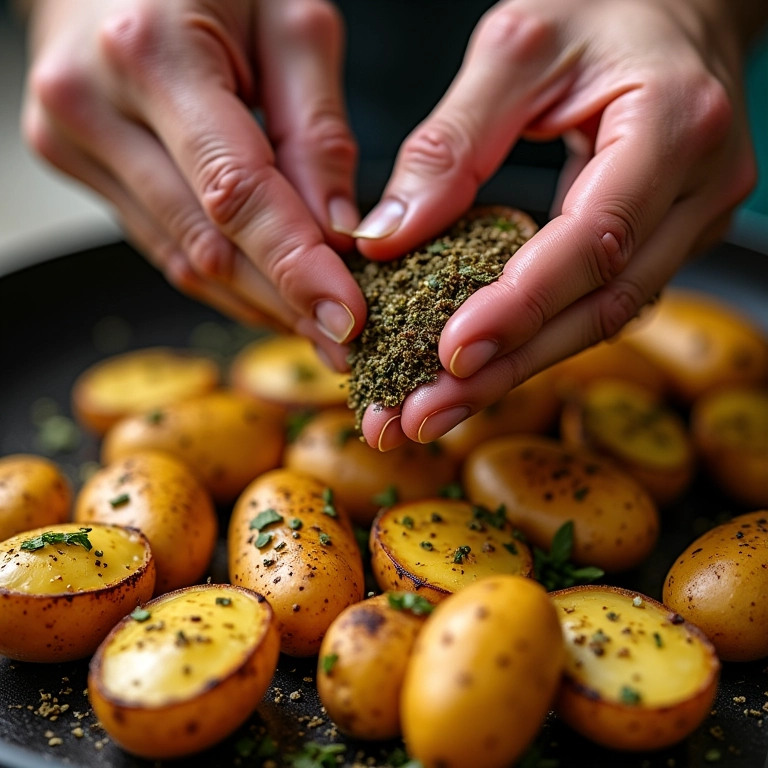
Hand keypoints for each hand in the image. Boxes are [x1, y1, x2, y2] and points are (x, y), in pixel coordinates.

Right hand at [23, 0, 365, 368]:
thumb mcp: (289, 20)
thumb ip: (316, 129)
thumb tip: (339, 232)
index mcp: (152, 51)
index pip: (235, 192)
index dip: (295, 266)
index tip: (348, 318)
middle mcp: (94, 104)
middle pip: (206, 243)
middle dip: (283, 303)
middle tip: (345, 343)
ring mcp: (73, 141)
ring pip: (182, 258)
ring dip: (256, 301)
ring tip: (316, 328)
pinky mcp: (78, 165)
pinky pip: (164, 244)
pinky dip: (223, 277)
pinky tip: (268, 296)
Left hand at [354, 0, 757, 449]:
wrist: (681, 5)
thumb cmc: (605, 6)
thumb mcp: (517, 48)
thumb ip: (451, 143)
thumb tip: (386, 236)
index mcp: (671, 129)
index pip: (593, 240)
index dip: (521, 305)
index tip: (449, 353)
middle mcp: (697, 192)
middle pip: (599, 307)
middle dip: (506, 368)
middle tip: (423, 416)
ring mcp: (690, 225)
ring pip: (601, 321)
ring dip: (514, 371)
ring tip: (435, 410)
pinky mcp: (664, 242)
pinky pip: (598, 304)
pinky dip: (535, 340)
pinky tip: (480, 368)